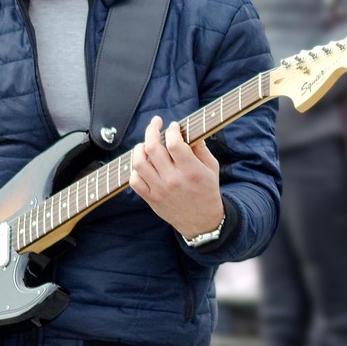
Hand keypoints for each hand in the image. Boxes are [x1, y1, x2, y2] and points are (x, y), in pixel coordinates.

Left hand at [128, 116, 224, 240]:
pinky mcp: (151, 199)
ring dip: (139, 148)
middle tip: (155, 124)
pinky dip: (135, 169)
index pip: (175, 144)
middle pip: (153, 149)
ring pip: (139, 163)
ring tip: (145, 144)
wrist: (202, 222)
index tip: (173, 126)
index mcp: (191, 171)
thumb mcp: (212, 169)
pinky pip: (134, 181)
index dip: (172, 130)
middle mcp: (173, 180)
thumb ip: (201, 149)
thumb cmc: (208, 192)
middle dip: (152, 130)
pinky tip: (143, 164)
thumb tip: (188, 132)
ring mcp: (159, 190)